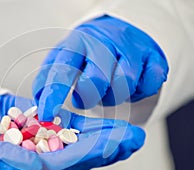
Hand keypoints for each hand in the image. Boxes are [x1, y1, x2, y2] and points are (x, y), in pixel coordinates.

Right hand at [0, 94, 144, 169]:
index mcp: (23, 169)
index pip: (59, 164)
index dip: (85, 154)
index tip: (110, 145)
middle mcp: (39, 163)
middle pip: (77, 157)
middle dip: (107, 148)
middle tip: (134, 139)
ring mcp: (45, 147)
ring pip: (81, 145)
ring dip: (108, 139)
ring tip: (134, 134)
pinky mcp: (47, 132)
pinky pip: (73, 131)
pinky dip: (94, 128)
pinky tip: (114, 126)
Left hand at [33, 15, 167, 120]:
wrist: (121, 31)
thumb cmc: (89, 52)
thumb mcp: (65, 58)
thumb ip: (50, 77)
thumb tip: (40, 100)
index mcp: (78, 43)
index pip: (63, 69)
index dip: (54, 93)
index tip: (47, 114)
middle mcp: (105, 43)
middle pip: (96, 80)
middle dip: (89, 97)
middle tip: (86, 97)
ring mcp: (132, 49)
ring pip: (124, 84)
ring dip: (114, 96)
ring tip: (108, 89)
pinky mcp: (154, 58)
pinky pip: (150, 85)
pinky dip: (140, 92)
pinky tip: (131, 86)